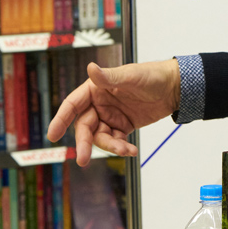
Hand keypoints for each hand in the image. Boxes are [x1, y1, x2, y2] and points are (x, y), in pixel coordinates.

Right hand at [47, 59, 181, 166]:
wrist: (175, 88)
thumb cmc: (152, 76)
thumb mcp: (132, 76)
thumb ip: (110, 77)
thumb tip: (91, 68)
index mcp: (95, 88)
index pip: (73, 105)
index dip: (60, 119)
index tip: (52, 135)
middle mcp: (99, 103)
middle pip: (84, 127)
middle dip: (84, 143)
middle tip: (83, 160)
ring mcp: (110, 116)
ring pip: (100, 137)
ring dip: (110, 147)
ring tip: (125, 150)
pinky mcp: (123, 126)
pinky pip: (116, 141)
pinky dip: (121, 148)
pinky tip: (132, 150)